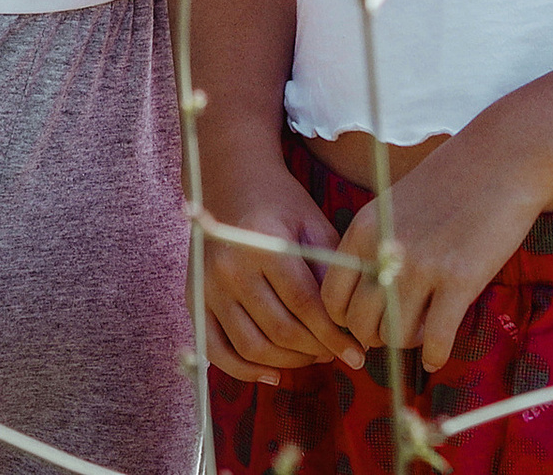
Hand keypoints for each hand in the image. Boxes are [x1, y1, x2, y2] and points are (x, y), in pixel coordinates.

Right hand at [201, 177, 369, 383]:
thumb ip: (330, 273)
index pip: (305, 305)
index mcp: (261, 243)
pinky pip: (216, 349)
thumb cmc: (281, 203)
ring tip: (311, 356)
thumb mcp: (313, 226)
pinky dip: (244, 371)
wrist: (230, 179)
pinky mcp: (194, 297)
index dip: (335, 336)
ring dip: (289, 363)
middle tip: (336, 353)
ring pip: (252, 347)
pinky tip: (273, 374)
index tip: (358, 354)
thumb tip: (347, 327)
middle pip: (280, 330)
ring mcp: (207, 284)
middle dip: (317, 350)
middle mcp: (229, 266)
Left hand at [319, 142, 546, 374]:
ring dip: (406, 344)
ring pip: (395, 336)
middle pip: (359, 322)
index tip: (364, 324)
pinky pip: (437, 339)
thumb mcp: (393, 206)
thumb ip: (375, 245)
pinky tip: (438, 356)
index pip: (331, 295)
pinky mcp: (460, 280)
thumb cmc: (449, 183)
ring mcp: (422, 266)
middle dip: (374, 337)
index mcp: (363, 228)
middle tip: (391, 336)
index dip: (345, 320)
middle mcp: (385, 249)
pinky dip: (435, 356)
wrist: (499, 161)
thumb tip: (367, 298)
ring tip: (420, 336)